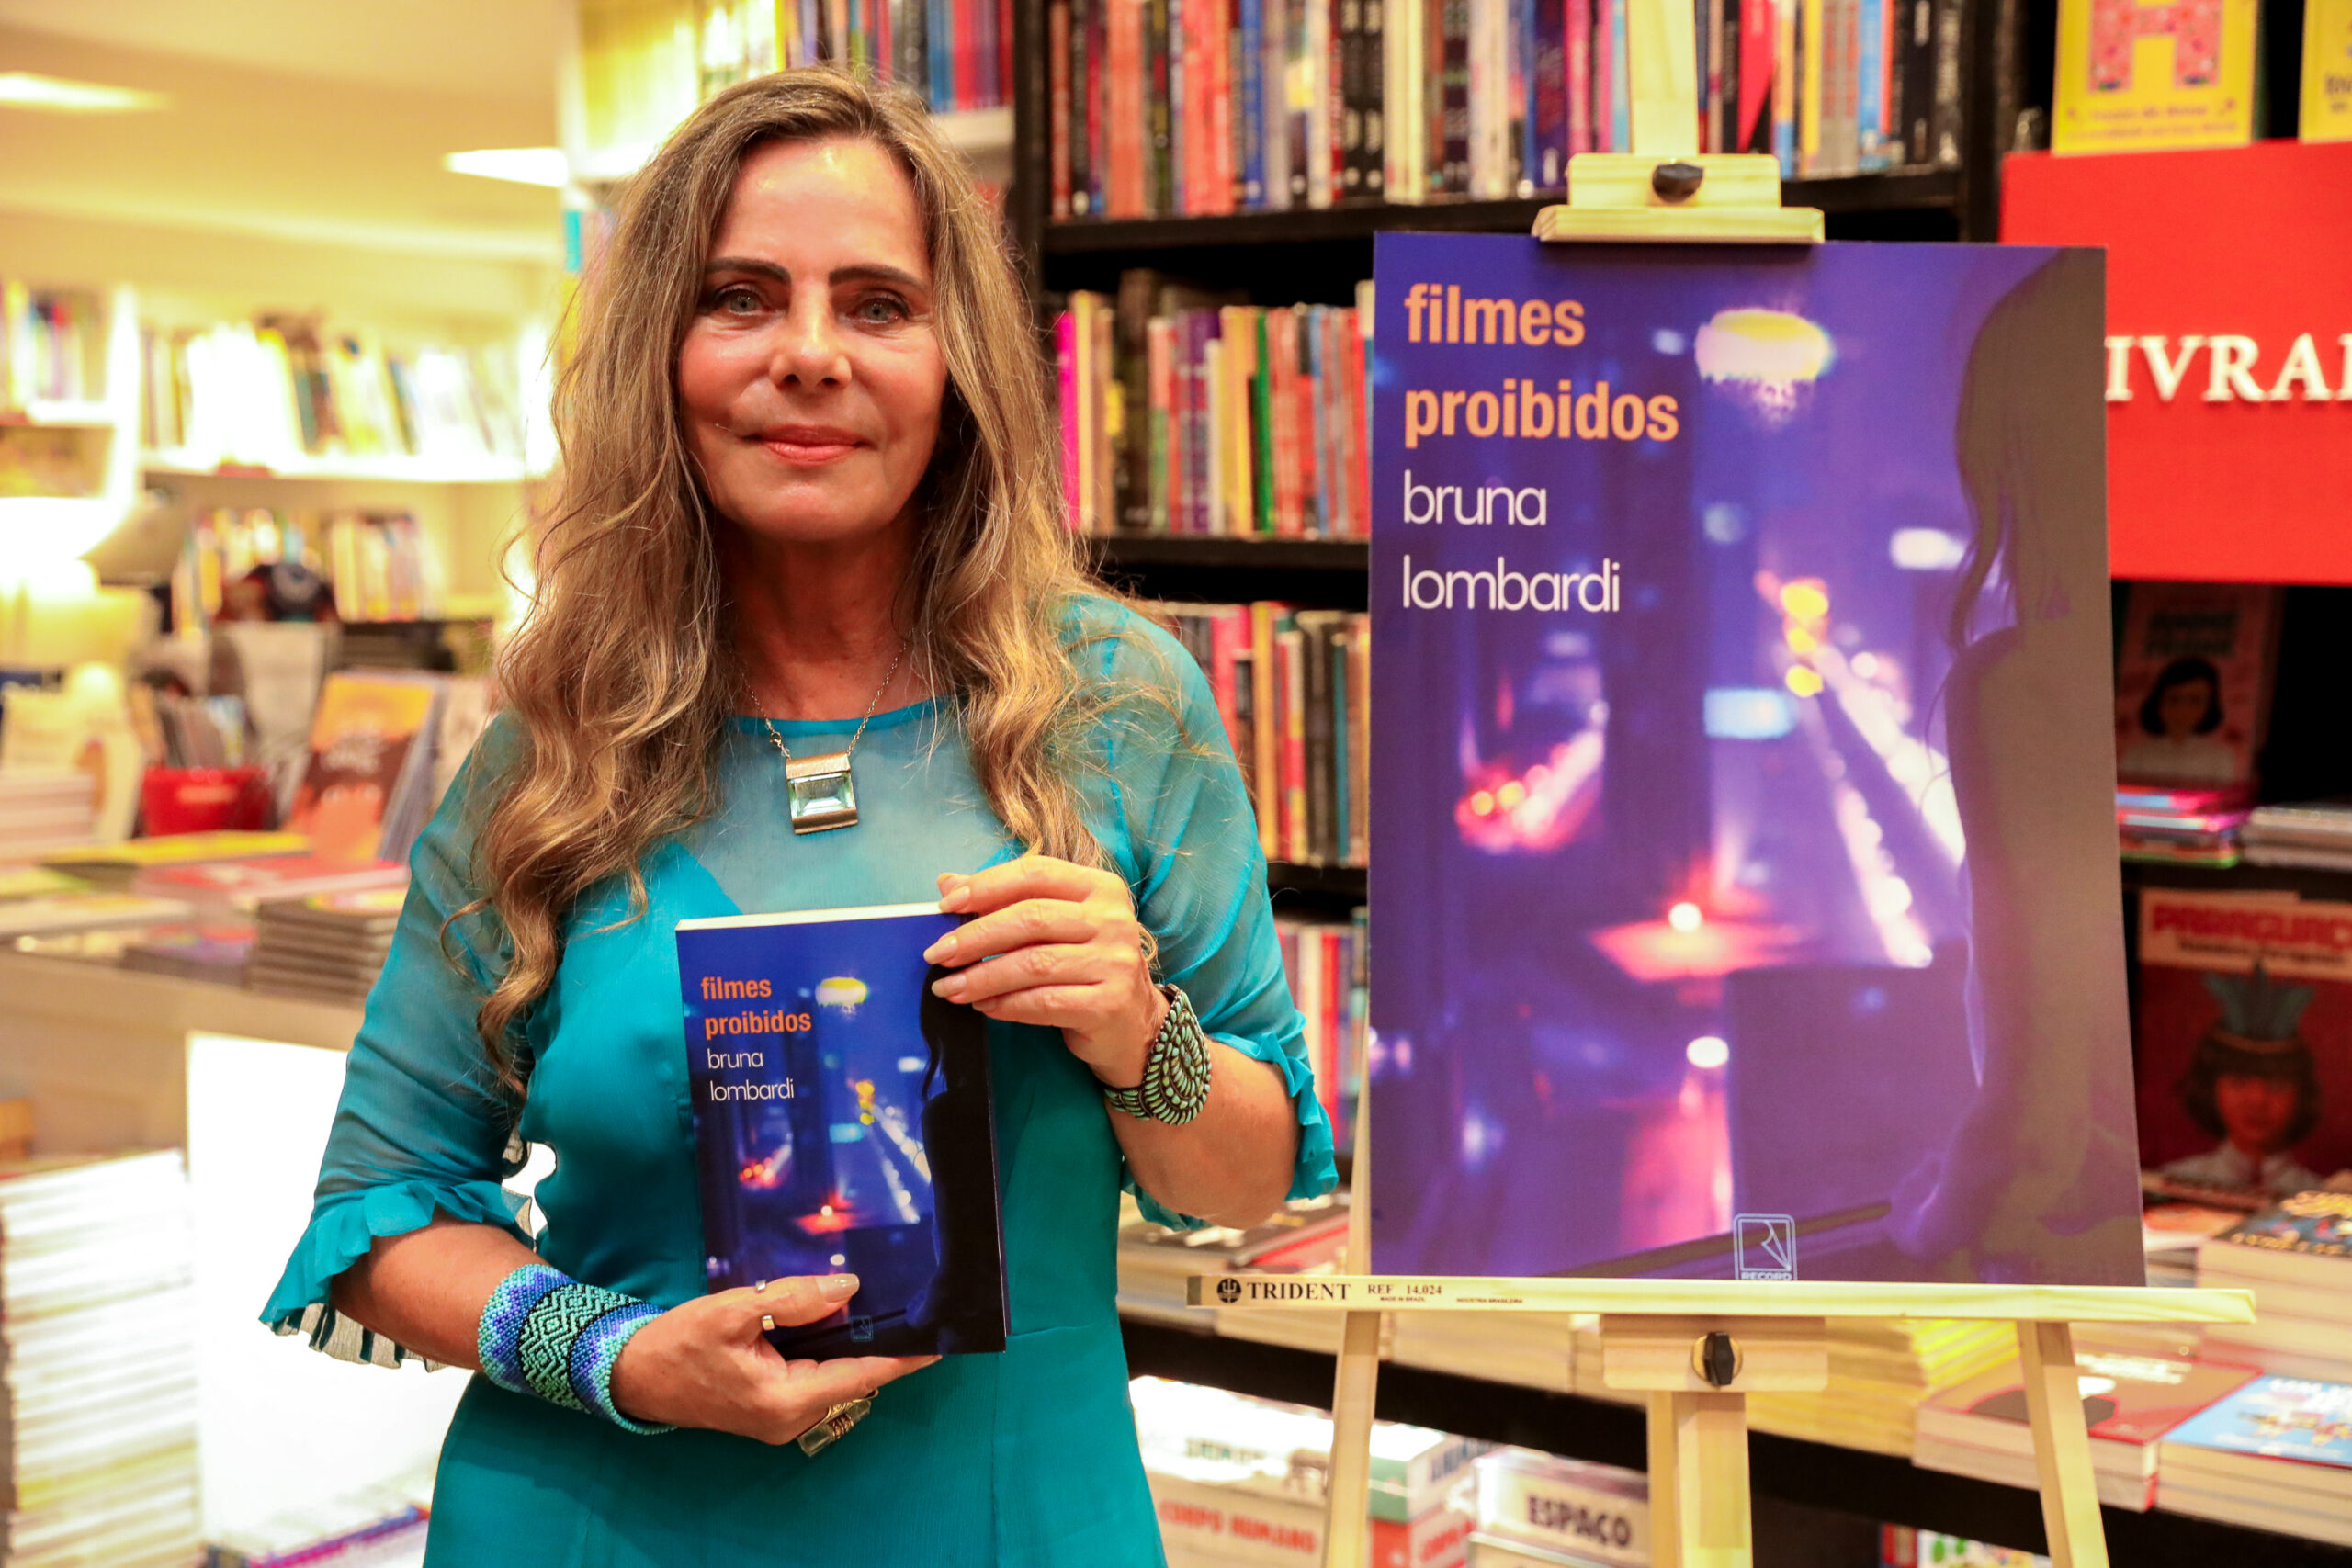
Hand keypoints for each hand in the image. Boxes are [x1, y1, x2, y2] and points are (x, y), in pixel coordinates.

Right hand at [606, 1273, 935, 1443]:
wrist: (633, 1374)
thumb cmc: (679, 1343)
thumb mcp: (734, 1310)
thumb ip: (794, 1299)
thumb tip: (849, 1288)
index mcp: (785, 1401)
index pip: (861, 1375)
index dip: (903, 1357)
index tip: (941, 1340)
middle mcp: (791, 1419)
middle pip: (854, 1377)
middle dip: (885, 1345)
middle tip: (920, 1306)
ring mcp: (782, 1418)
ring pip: (836, 1377)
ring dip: (858, 1346)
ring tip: (893, 1308)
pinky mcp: (773, 1408)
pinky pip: (816, 1378)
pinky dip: (833, 1352)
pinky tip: (845, 1321)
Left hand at [926, 856, 1167, 1086]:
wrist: (1133, 1024)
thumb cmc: (1084, 966)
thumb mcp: (1052, 925)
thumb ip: (1006, 900)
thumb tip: (947, 883)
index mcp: (1100, 887)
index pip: (1035, 873)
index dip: (987, 886)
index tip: (945, 907)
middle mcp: (1113, 920)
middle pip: (1030, 918)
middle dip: (975, 936)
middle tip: (937, 954)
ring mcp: (1115, 962)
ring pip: (1033, 963)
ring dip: (982, 976)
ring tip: (949, 988)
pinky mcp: (1109, 1004)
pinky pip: (1044, 1002)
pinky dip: (1006, 1004)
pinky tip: (983, 1006)